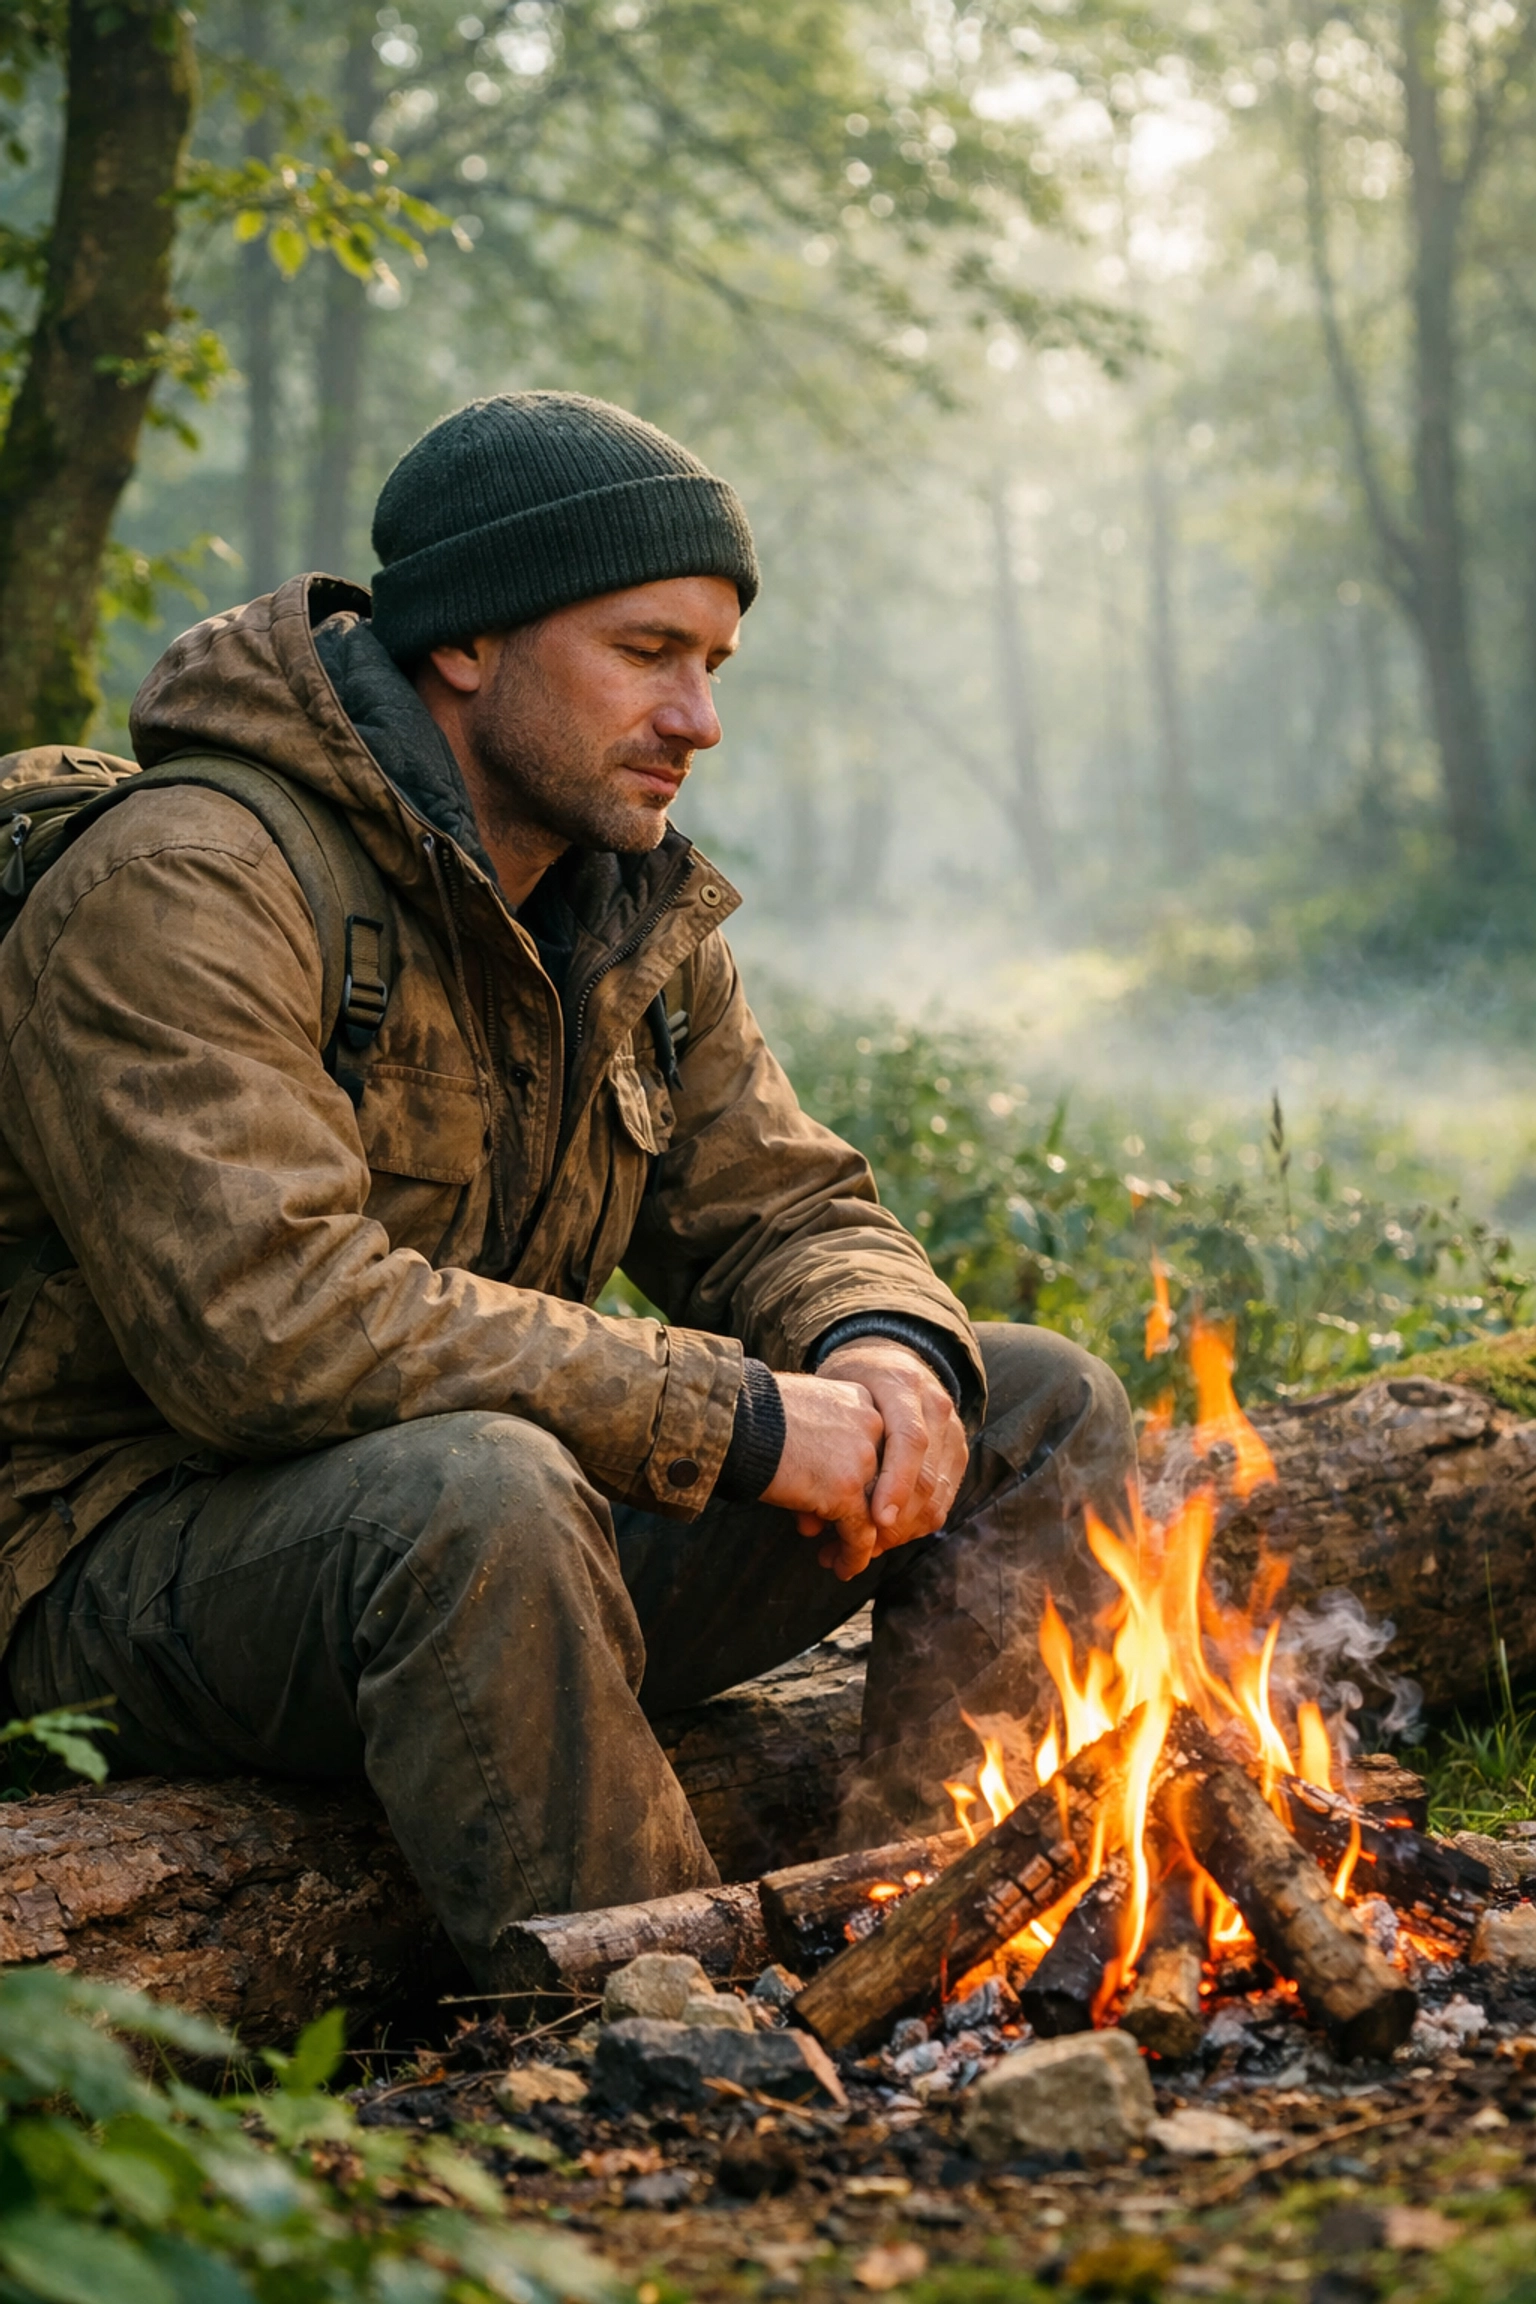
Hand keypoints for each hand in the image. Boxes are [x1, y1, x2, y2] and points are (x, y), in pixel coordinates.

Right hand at [762, 1371, 882, 1579]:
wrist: (733, 1419)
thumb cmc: (753, 1416)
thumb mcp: (805, 1416)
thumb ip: (826, 1445)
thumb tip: (827, 1491)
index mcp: (865, 1401)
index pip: (886, 1452)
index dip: (874, 1486)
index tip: (858, 1507)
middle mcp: (874, 1425)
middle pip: (888, 1484)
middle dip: (873, 1518)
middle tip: (855, 1540)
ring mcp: (864, 1457)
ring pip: (879, 1513)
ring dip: (864, 1543)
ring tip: (843, 1559)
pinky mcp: (846, 1488)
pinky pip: (860, 1534)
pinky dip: (853, 1556)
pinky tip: (841, 1568)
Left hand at [814, 1339, 966, 1556]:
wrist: (889, 1358)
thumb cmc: (849, 1382)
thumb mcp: (828, 1398)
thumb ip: (819, 1453)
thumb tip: (809, 1524)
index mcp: (901, 1384)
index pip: (909, 1439)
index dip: (895, 1483)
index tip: (876, 1520)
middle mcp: (935, 1404)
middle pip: (926, 1475)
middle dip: (895, 1521)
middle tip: (861, 1548)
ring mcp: (952, 1428)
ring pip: (937, 1494)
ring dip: (904, 1530)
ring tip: (869, 1546)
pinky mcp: (958, 1450)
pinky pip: (944, 1499)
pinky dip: (917, 1524)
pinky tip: (889, 1533)